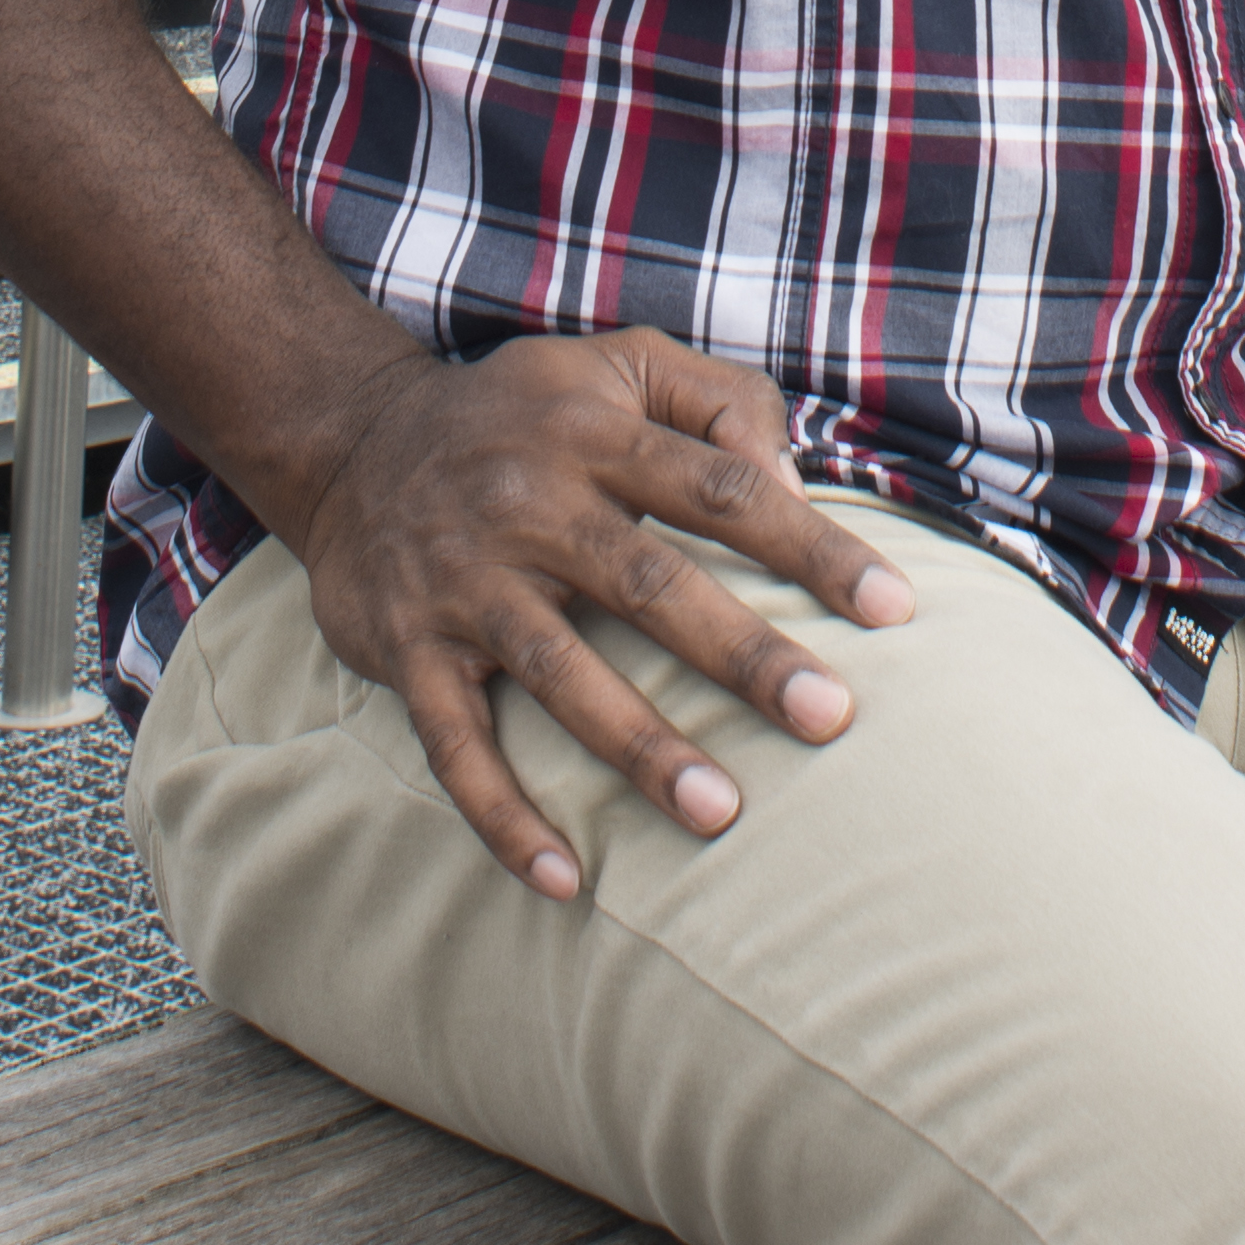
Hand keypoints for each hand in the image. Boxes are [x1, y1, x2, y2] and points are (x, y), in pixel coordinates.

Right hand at [267, 326, 916, 901]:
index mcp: (595, 433)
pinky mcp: (409, 648)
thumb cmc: (525, 414)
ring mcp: (465, 582)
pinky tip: (564, 878)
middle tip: (829, 717)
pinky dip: (504, 816)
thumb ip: (723, 402)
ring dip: (641, 747)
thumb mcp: (621, 365)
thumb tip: (797, 484)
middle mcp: (529, 504)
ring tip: (721, 811)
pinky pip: (457, 745)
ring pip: (562, 673)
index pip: (724, 490)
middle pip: (651, 584)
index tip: (893, 608)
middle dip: (743, 655)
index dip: (810, 548)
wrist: (351, 441)